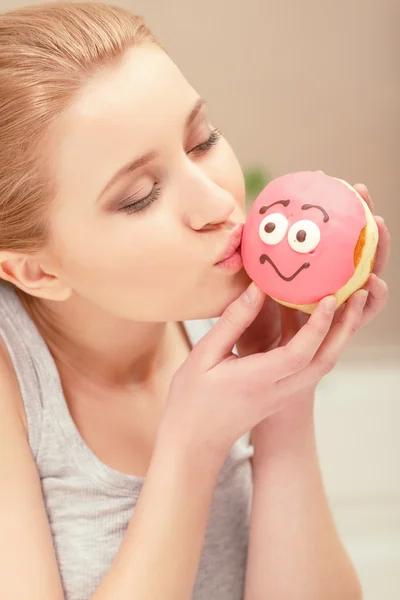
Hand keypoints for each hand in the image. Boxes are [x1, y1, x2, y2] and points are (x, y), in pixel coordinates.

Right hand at [160, 283, 364, 465]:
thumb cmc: (192, 400)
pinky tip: (317, 323)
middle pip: (324, 361)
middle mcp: (278, 391)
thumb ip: (232, 322)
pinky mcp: (281, 395)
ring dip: (338, 336)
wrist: (195, 442)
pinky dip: (322, 345)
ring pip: (322, 366)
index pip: (300, 352)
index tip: (331, 297)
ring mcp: (283, 396)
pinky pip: (310, 368)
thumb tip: (257, 289)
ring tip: (347, 305)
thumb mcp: (203, 355)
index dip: (319, 325)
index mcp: (257, 380)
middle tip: (359, 296)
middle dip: (345, 328)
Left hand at [237, 182, 389, 359]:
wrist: (248, 367)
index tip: (323, 178)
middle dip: (359, 218)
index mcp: (307, 277)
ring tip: (378, 227)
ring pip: (364, 278)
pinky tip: (372, 282)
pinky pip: (361, 317)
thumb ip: (250, 265)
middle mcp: (326, 289)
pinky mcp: (339, 335)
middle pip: (351, 252)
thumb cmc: (244, 327)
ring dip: (376, 252)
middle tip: (360, 192)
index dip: (327, 208)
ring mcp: (336, 310)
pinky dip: (371, 300)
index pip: (324, 239)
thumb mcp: (244, 289)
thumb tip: (245, 226)